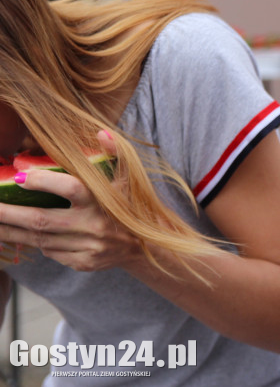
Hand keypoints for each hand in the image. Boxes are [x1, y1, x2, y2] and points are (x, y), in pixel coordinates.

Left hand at [0, 131, 142, 271]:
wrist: (148, 244)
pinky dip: (35, 243)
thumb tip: (101, 133)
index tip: (20, 176)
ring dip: (10, 232)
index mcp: (104, 201)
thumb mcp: (130, 177)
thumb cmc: (133, 205)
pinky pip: (51, 253)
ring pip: (39, 240)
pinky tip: (18, 235)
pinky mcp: (83, 263)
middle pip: (41, 220)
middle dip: (8, 213)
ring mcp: (87, 248)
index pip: (71, 188)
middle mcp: (94, 226)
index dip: (44, 181)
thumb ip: (116, 154)